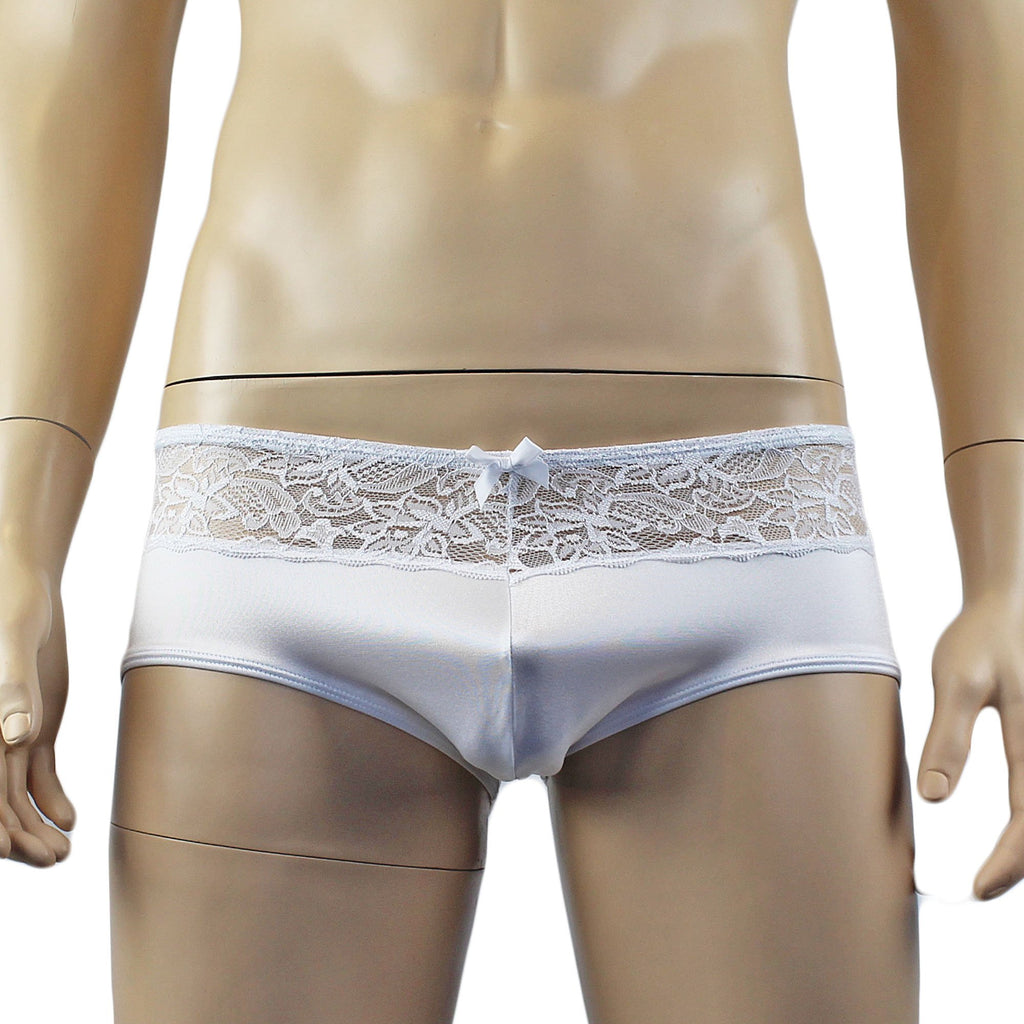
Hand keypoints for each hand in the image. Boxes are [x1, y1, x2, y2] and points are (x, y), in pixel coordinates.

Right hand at [0, 547, 75, 865]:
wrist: (25, 583)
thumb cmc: (13, 605)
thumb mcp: (13, 642)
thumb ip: (10, 690)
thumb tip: (13, 738)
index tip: (11, 850)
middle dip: (19, 836)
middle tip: (54, 859)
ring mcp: (8, 734)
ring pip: (17, 795)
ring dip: (37, 826)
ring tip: (65, 853)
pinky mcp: (31, 727)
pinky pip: (38, 772)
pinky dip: (51, 797)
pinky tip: (70, 818)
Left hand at [918, 591, 1023, 898]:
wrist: (1008, 603)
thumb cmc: (982, 638)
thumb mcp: (957, 683)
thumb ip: (949, 737)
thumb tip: (934, 797)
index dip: (1009, 862)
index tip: (979, 889)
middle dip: (1021, 863)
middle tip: (983, 889)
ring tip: (997, 871)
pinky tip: (1015, 833)